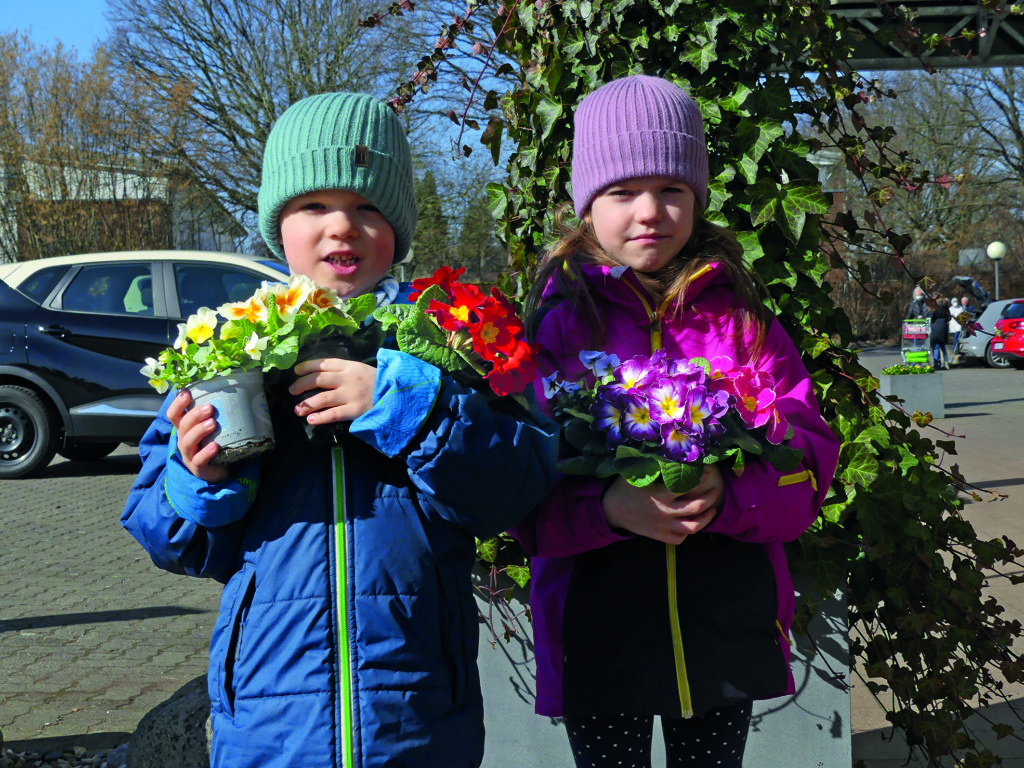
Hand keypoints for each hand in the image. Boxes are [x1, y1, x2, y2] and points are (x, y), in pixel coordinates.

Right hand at [168, 390, 228, 483]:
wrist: (218, 469)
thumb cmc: (212, 444)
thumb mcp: (208, 429)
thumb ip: (210, 415)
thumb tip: (224, 393)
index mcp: (184, 429)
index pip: (174, 415)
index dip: (177, 404)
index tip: (186, 393)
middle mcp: (183, 440)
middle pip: (183, 426)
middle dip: (195, 415)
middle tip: (210, 408)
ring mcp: (189, 455)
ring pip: (188, 442)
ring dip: (199, 431)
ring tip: (212, 423)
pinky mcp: (198, 467)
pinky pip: (199, 460)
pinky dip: (206, 452)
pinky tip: (215, 446)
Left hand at [290, 358, 375, 424]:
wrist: (398, 394)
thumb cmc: (379, 382)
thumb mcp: (362, 369)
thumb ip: (345, 370)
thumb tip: (322, 373)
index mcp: (349, 366)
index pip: (323, 363)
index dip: (307, 366)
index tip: (296, 371)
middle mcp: (348, 378)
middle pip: (318, 379)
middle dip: (301, 384)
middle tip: (292, 391)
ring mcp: (351, 394)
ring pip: (322, 398)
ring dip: (306, 404)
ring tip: (297, 410)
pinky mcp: (355, 410)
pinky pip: (333, 414)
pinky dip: (320, 417)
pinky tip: (311, 420)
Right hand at [602, 464, 724, 544]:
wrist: (611, 510)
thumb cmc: (624, 488)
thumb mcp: (638, 473)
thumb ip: (656, 465)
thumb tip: (672, 452)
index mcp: (661, 494)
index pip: (688, 485)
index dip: (701, 476)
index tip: (707, 470)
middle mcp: (665, 511)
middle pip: (697, 507)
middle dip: (711, 497)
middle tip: (716, 490)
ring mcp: (663, 526)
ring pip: (693, 527)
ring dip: (706, 518)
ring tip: (712, 510)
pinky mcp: (659, 536)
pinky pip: (680, 538)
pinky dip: (688, 533)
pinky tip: (691, 524)